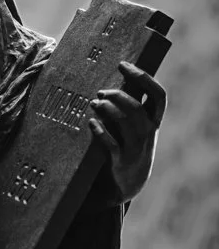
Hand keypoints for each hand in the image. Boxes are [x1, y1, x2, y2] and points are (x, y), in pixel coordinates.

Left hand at [88, 61, 166, 202]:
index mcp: (153, 121)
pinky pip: (111, 143)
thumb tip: (110, 78)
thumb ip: (128, 106)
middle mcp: (148, 133)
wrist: (127, 184)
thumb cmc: (127, 145)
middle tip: (100, 92)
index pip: (158, 95)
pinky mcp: (122, 161)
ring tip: (93, 103)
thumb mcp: (134, 127)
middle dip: (118, 95)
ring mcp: (136, 148)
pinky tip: (91, 123)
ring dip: (107, 109)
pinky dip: (100, 130)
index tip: (123, 65)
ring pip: (126, 122)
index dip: (143, 77)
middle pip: (137, 107)